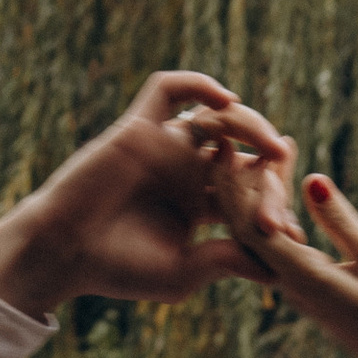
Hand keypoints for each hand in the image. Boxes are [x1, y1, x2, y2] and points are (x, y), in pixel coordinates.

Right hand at [0, 74, 290, 321]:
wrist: (64, 251)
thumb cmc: (118, 270)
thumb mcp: (184, 273)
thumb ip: (229, 261)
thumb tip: (282, 272)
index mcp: (200, 205)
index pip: (249, 192)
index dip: (275, 202)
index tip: (293, 227)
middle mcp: (185, 170)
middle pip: (241, 152)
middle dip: (267, 166)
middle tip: (284, 179)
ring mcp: (164, 146)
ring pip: (217, 118)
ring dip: (250, 124)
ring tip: (272, 146)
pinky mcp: (138, 126)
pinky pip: (170, 90)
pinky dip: (199, 85)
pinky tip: (227, 99)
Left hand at [195, 137, 357, 357]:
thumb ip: (341, 220)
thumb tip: (309, 179)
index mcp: (300, 275)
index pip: (251, 221)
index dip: (235, 180)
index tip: (228, 140)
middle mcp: (290, 285)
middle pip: (246, 228)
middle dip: (235, 183)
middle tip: (229, 139)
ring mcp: (301, 291)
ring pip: (262, 240)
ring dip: (256, 199)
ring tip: (260, 159)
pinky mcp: (315, 294)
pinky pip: (282, 251)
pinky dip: (279, 219)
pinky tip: (288, 200)